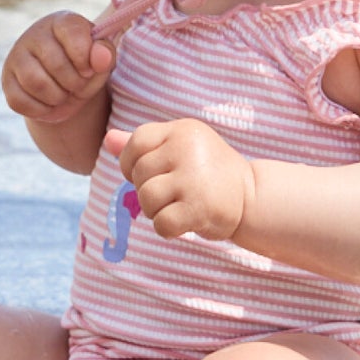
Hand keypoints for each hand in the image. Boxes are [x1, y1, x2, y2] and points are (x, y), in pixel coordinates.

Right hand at [2, 12, 115, 124]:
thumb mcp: (102, 60)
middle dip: (74, 83)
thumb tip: (100, 58)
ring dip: (57, 97)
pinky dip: (40, 109)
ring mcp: (16, 57)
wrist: (66, 88)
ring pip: (35, 83)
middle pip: (55, 63)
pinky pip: (20, 101)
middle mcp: (34, 34)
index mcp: (61, 22)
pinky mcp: (7, 81)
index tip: (88, 69)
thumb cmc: (85, 67)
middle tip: (78, 85)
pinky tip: (49, 103)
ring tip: (64, 94)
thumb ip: (106, 54)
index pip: (72, 32)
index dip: (84, 57)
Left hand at [105, 119, 253, 242]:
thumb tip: (108, 140)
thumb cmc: (209, 172)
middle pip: (139, 175)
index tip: (152, 174)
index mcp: (182, 130)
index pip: (137, 143)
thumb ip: (144, 145)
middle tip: (176, 193)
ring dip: (157, 211)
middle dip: (149, 190)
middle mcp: (187, 148)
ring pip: (146, 199)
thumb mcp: (180, 149)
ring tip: (180, 206)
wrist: (252, 196)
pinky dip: (167, 229)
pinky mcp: (199, 207)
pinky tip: (185, 222)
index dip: (132, 163)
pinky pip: (161, 223)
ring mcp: (193, 177)